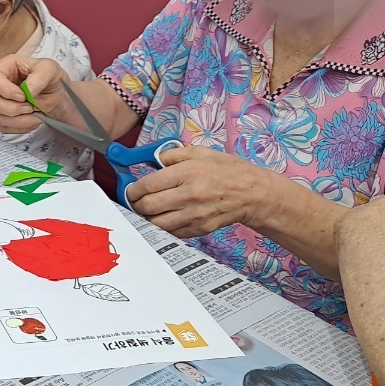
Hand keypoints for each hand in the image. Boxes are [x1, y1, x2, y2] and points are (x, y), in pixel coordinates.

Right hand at [0, 56, 69, 134]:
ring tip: (36, 114)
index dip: (5, 90)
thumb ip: (40, 76)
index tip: (23, 96)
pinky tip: (33, 120)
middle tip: (29, 108)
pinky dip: (21, 127)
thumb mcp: (50, 69)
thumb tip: (27, 90)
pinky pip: (5, 128)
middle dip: (10, 109)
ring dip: (20, 120)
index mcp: (5, 68)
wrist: (58, 96)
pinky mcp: (4, 117)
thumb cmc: (51, 78)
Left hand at [125, 145, 260, 236]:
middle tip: (136, 201)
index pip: (148, 185)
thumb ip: (172, 154)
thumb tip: (151, 160)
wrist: (253, 194)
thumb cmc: (227, 170)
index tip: (131, 190)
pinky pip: (171, 233)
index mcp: (188, 172)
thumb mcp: (201, 152)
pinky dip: (162, 227)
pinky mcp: (199, 229)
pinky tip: (163, 218)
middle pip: (148, 206)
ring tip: (147, 211)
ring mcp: (195, 215)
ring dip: (146, 218)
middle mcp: (190, 195)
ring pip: (156, 223)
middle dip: (136, 204)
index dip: (134, 189)